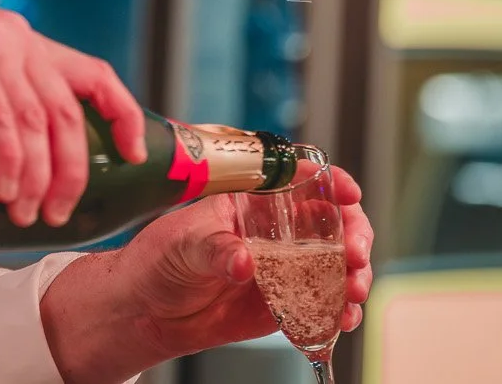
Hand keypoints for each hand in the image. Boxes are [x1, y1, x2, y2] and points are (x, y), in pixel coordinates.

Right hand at [0, 0, 148, 227]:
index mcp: (25, 43)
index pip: (95, 75)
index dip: (123, 115)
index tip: (135, 153)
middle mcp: (20, 41)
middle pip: (68, 116)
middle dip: (72, 173)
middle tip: (59, 214)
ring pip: (38, 124)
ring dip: (37, 178)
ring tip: (27, 213)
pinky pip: (0, 119)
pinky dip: (7, 160)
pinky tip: (3, 188)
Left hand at [40, 173, 374, 383]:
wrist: (146, 310)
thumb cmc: (158, 260)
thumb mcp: (182, 244)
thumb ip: (215, 250)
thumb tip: (244, 262)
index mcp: (253, 202)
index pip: (301, 180)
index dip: (332, 181)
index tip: (349, 192)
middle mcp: (277, 232)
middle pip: (333, 223)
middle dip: (355, 235)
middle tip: (355, 255)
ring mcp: (284, 268)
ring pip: (336, 265)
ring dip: (355, 277)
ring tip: (353, 294)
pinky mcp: (285, 304)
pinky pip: (322, 305)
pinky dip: (339, 313)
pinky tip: (342, 321)